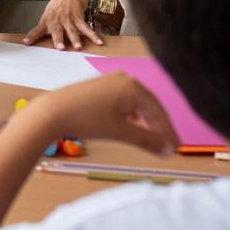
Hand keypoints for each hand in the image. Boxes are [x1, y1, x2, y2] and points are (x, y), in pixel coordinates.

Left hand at [23, 0, 102, 49]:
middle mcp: (57, 22)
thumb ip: (40, 30)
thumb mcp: (45, 18)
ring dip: (75, 39)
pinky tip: (99, 42)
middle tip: (60, 48)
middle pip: (57, 31)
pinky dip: (93, 36)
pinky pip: (86, 29)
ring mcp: (69, 20)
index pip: (37, 30)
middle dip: (59, 39)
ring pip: (72, 31)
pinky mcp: (79, 19)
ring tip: (78, 47)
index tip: (27, 43)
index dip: (32, 36)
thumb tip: (28, 42)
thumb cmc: (55, 9)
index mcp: (46, 22)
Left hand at [28, 73, 179, 156]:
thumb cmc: (87, 120)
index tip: (176, 148)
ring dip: (145, 122)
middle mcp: (125, 79)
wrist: (53, 111)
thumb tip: (169, 150)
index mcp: (133, 86)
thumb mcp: (121, 132)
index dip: (168, 131)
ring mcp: (111, 81)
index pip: (158, 111)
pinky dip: (131, 116)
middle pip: (149, 106)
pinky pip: (123, 102)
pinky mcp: (100, 87)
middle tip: (169, 146)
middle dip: (159, 127)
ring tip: (152, 140)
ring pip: (136, 104)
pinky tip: (132, 128)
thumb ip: (148, 140)